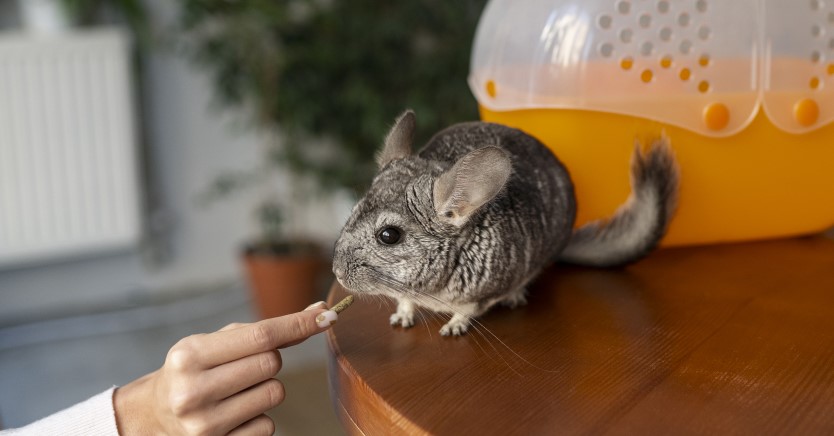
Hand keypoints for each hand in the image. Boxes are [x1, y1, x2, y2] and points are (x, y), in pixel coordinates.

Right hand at [113, 301, 335, 434]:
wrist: (152, 416)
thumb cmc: (191, 371)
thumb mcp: (211, 344)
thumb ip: (260, 331)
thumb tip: (318, 314)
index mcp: (190, 356)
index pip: (260, 335)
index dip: (298, 324)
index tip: (327, 315)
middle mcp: (194, 391)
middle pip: (271, 364)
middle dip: (269, 360)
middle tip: (244, 366)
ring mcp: (206, 424)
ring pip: (275, 394)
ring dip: (265, 388)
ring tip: (236, 390)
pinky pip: (268, 425)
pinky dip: (258, 417)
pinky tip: (232, 414)